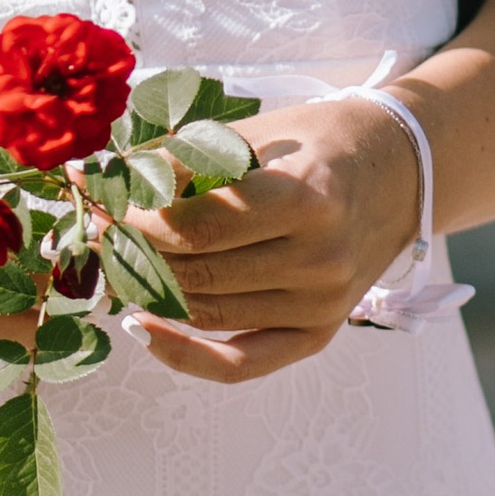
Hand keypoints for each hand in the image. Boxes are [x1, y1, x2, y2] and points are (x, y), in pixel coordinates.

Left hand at [117, 95, 426, 386]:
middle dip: (130, 250)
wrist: (402, 171)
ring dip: (145, 290)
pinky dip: (182, 355)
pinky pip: (239, 362)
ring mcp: (322, 303)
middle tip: (92, 228)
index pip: (198, 225)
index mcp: (307, 197)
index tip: (99, 198)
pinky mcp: (318, 332)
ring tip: (109, 260)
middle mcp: (320, 259)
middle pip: (195, 272)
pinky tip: (140, 328)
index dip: (136, 216)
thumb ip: (185, 160)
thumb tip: (101, 176)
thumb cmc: (320, 140)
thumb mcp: (258, 133)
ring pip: (205, 313)